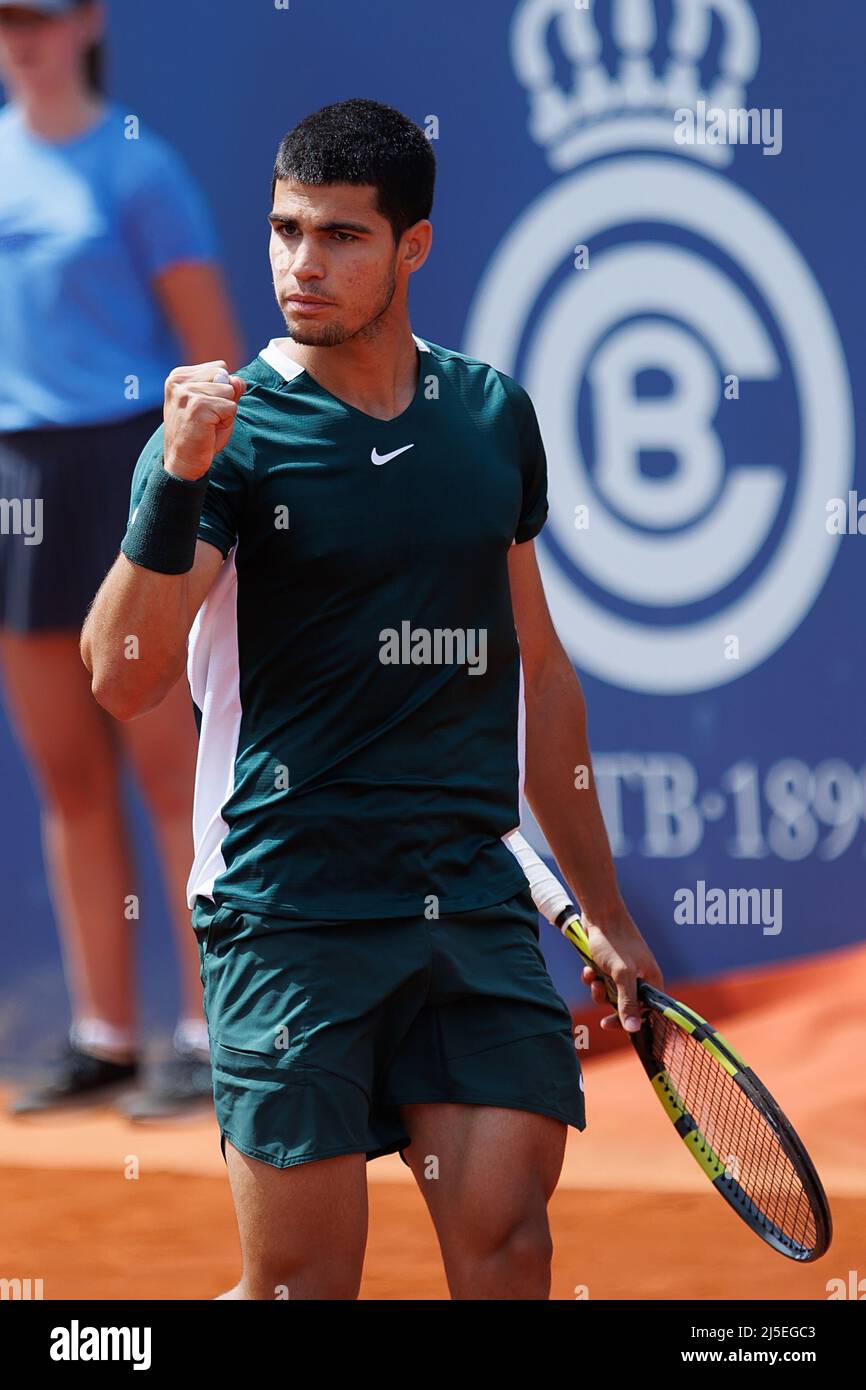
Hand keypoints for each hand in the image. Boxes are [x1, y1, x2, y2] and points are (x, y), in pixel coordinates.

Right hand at [163, 361, 245, 480]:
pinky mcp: (197, 405)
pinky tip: (209, 430)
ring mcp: (187, 392)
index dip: (221, 390)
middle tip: (208, 418)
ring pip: (229, 390)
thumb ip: (229, 388)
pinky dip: (226, 421)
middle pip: (225, 376)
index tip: (204, 408)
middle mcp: (179, 380)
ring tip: (208, 424)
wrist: (183, 462)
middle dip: (225, 398)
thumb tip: (238, 380)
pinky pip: (231, 407)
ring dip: (226, 411)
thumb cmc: (200, 434)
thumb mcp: (216, 405)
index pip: (220, 367)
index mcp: (179, 376)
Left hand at [580, 910, 663, 1033]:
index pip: (648, 1011)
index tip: (613, 1025)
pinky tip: (588, 969)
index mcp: (651, 980)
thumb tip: (634, 1029)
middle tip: (601, 1015)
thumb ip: (628, 1002)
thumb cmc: (614, 941)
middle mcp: (640, 977)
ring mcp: (623, 970)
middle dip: (610, 1005)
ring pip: (610, 994)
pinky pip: (600, 981)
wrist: (598, 913)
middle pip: (627, 1005)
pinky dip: (592, 978)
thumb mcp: (621, 974)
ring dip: (598, 990)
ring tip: (592, 978)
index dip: (633, 1021)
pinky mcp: (608, 964)